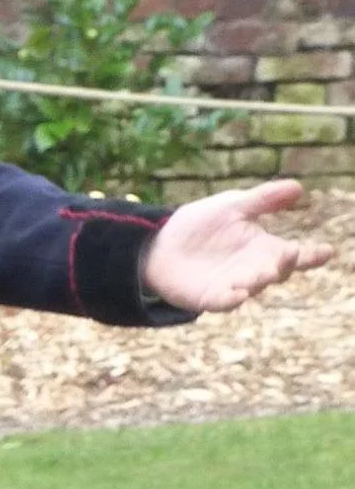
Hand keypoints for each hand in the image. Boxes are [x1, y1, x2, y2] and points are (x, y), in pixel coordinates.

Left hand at [141, 180, 331, 312]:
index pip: (295, 254)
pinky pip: (224, 302)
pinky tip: (237, 294)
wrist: (161, 244)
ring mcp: (234, 286)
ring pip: (252, 287)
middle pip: (276, 271)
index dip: (312, 254)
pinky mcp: (210, 298)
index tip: (326, 251)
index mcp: (264, 248)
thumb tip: (298, 186)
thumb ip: (263, 200)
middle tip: (289, 253)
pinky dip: (231, 300)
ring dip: (258, 281)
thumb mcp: (233, 206)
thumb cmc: (203, 226)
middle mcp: (255, 270)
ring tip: (263, 273)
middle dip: (283, 264)